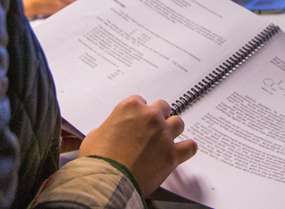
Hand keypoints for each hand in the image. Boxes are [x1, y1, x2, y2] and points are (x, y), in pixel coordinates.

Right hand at [21, 0, 81, 17]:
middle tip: (77, 8)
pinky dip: (67, 12)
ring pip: (72, 5)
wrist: (32, 2)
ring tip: (68, 11)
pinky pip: (67, 10)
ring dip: (72, 8)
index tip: (80, 1)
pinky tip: (64, 12)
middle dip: (77, 3)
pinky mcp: (58, 6)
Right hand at [78, 96, 197, 195]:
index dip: (140, 113)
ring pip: (178, 123)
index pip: (141, 102)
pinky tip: (183, 151)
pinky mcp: (172, 155)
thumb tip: (109, 133)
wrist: (106, 181)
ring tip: (167, 139)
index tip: (138, 121)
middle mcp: (149, 117)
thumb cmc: (98, 160)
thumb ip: (107, 128)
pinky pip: (190, 146)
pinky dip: (187, 148)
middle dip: (158, 117)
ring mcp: (163, 135)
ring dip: (173, 130)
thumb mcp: (94, 136)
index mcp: (130, 108)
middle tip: (153, 129)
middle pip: (163, 107)